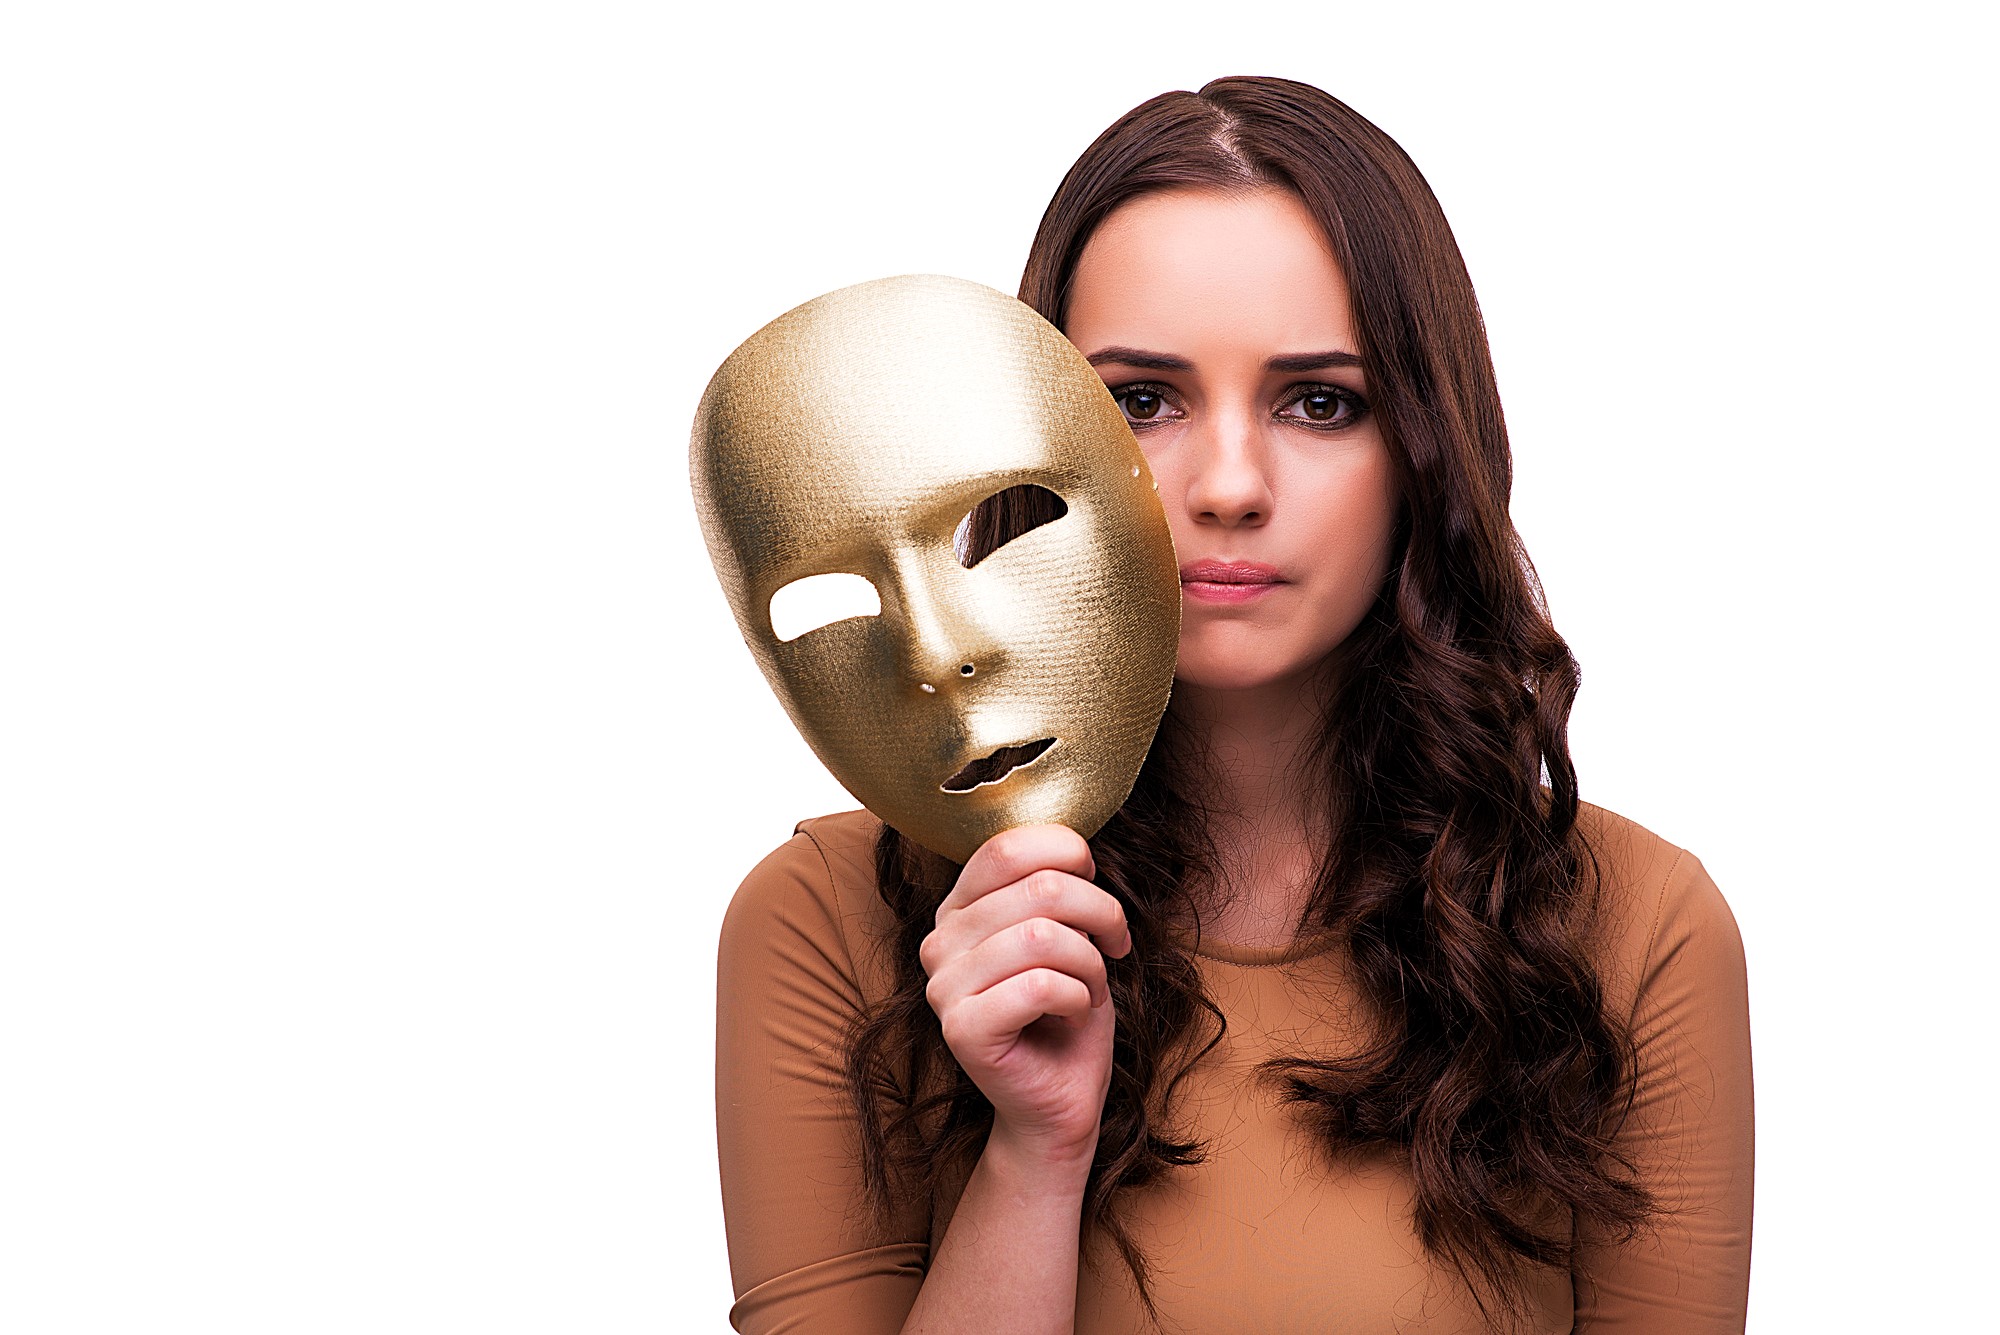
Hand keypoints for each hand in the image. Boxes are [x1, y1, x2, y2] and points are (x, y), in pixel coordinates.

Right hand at [918, 824, 1132, 1163]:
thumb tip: (1077, 850)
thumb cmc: (1067, 1012)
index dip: (1069, 856)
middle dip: (1100, 914)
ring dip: (1090, 963)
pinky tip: (1072, 1012)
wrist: (1060, 1101)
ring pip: (1044, 936)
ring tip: (1089, 987)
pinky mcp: (961, 1029)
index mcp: (959, 907)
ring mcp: (942, 986)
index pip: (1007, 847)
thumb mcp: (1069, 932)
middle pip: (1040, 888)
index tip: (1097, 889)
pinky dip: (1077, 996)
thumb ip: (1055, 886)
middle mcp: (939, 941)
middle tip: (1113, 949)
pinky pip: (1040, 985)